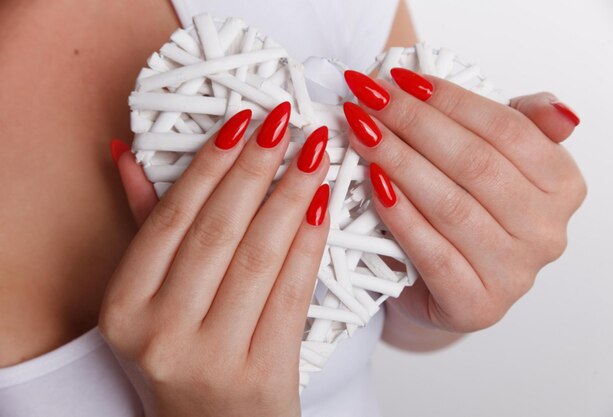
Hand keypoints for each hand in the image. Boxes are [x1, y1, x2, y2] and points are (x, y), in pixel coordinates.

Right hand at [101, 103, 330, 416]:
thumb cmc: (183, 356)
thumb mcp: (148, 298)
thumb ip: (144, 226)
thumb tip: (130, 154)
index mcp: (124, 306)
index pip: (172, 217)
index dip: (210, 163)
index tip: (242, 122)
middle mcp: (160, 331)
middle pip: (218, 229)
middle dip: (256, 167)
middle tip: (284, 122)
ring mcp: (211, 355)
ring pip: (259, 255)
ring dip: (291, 195)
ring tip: (314, 154)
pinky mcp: (262, 373)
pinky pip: (292, 291)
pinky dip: (309, 242)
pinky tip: (322, 205)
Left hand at [343, 69, 585, 331]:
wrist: (444, 285)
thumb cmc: (468, 213)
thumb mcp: (498, 163)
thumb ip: (521, 127)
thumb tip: (555, 109)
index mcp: (563, 186)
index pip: (507, 130)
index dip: (450, 100)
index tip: (401, 80)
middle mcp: (547, 232)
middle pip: (475, 164)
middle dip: (414, 124)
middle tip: (370, 101)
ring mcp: (515, 273)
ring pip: (451, 205)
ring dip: (398, 162)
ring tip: (362, 133)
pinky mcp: (476, 305)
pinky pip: (432, 252)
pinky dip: (400, 215)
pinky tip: (373, 185)